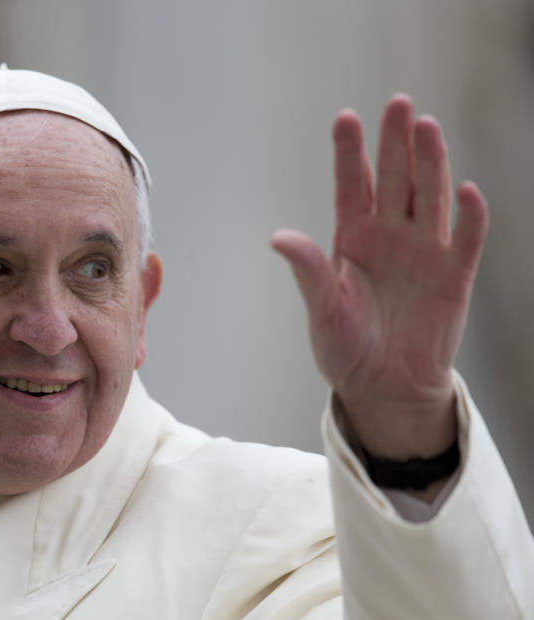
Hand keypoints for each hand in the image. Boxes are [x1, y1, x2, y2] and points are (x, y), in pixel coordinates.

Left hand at [271, 94, 487, 460]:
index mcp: (352, 239)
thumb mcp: (322, 311)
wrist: (383, 388)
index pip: (351, 187)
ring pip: (429, 197)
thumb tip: (279, 237)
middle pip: (393, 180)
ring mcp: (423, 252)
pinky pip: (465, 240)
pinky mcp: (453, 276)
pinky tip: (467, 189)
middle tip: (397, 103)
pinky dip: (469, 216)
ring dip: (430, 164)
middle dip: (394, 143)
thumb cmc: (346, 348)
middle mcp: (389, 236)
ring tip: (427, 126)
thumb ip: (308, 272)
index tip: (345, 118)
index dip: (349, 154)